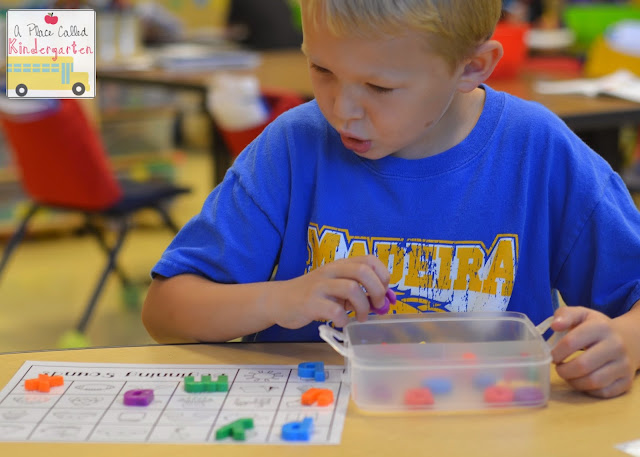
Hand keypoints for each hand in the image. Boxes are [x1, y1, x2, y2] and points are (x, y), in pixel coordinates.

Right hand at [270, 255, 389, 328]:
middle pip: (363, 271)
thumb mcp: (335, 287)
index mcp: (340, 265)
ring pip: (351, 288)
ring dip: (363, 307)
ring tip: (360, 317)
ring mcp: (320, 286)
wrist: (279, 300)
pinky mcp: (310, 303)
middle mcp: (331, 271)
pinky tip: (341, 322)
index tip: (384, 291)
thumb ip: (357, 291)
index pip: (368, 259)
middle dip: (377, 290)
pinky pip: (334, 311)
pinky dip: (343, 319)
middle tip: (377, 306)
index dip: (382, 275)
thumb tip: (383, 301)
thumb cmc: (313, 295)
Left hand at [550, 306, 639, 397]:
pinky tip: (582, 381)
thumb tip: (555, 325)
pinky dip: (587, 390)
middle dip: (563, 370)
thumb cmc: (596, 327)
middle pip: (582, 365)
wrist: (628, 340)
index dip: (556, 352)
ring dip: (574, 382)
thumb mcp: (581, 314)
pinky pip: (603, 392)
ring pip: (593, 382)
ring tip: (568, 375)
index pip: (571, 342)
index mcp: (601, 327)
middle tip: (558, 368)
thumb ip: (565, 314)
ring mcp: (624, 365)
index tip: (552, 355)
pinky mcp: (626, 381)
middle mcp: (616, 346)